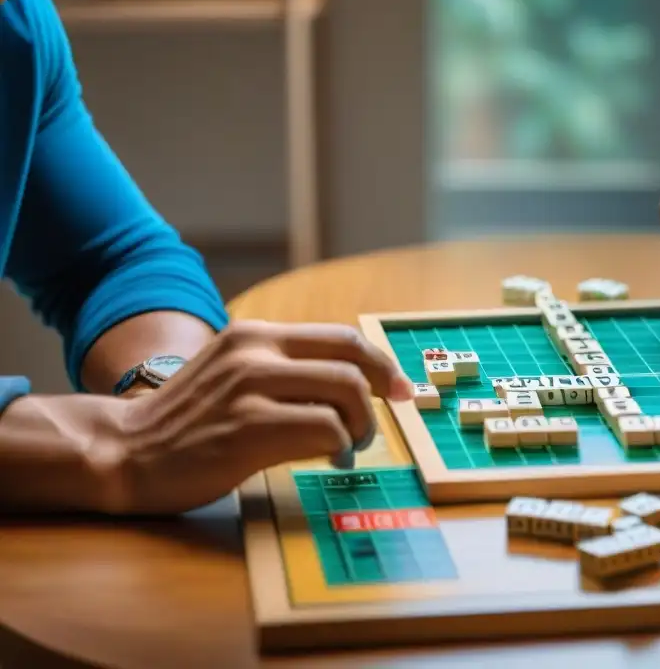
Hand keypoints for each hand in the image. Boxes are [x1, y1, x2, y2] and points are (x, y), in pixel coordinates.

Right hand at [113, 320, 414, 513]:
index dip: (381, 364)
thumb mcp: (234, 372)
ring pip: (346, 393)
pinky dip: (339, 447)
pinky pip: (325, 430)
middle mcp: (256, 351)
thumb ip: (284, 369)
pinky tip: (329, 459)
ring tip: (346, 446)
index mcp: (256, 334)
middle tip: (374, 427)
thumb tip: (355, 382)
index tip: (400, 389)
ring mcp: (252, 387)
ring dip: (360, 426)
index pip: (343, 338)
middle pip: (353, 363)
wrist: (124, 451)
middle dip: (379, 397)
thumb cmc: (188, 421)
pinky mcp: (249, 428)